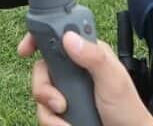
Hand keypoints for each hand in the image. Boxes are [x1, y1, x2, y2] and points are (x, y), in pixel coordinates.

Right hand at [18, 32, 152, 125]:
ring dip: (51, 113)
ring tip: (69, 121)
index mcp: (86, 53)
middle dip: (43, 89)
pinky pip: (44, 114)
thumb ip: (93, 57)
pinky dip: (54, 124)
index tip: (25, 50)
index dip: (37, 38)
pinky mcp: (61, 111)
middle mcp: (73, 70)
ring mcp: (66, 91)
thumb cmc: (127, 109)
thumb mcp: (113, 80)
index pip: (57, 36)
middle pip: (41, 69)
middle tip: (59, 104)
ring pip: (40, 95)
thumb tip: (69, 38)